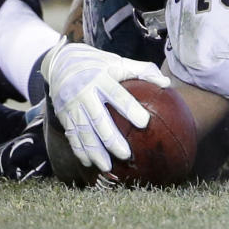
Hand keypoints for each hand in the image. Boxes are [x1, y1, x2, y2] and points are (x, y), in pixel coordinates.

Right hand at [41, 39, 170, 171]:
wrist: (62, 61)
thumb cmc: (98, 64)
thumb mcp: (119, 62)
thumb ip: (142, 71)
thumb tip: (166, 83)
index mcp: (101, 78)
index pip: (118, 95)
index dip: (131, 109)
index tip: (144, 123)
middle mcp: (84, 92)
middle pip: (99, 119)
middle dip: (111, 139)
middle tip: (126, 154)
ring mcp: (71, 106)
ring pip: (83, 132)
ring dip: (95, 151)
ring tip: (107, 167)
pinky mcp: (63, 115)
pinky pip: (72, 136)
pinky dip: (80, 151)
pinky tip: (89, 163)